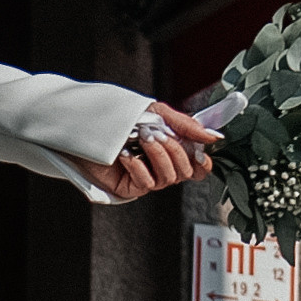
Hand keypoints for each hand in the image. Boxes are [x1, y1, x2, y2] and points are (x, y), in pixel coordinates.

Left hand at [73, 101, 222, 201]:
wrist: (87, 124)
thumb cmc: (121, 118)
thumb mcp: (158, 113)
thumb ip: (186, 125)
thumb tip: (214, 137)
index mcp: (172, 150)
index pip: (199, 167)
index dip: (203, 162)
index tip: (200, 152)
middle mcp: (161, 166)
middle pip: (186, 171)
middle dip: (174, 151)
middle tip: (156, 134)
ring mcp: (146, 177)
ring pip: (168, 178)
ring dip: (158, 156)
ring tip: (142, 139)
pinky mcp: (130, 187)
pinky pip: (145, 183)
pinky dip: (138, 166)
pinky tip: (126, 155)